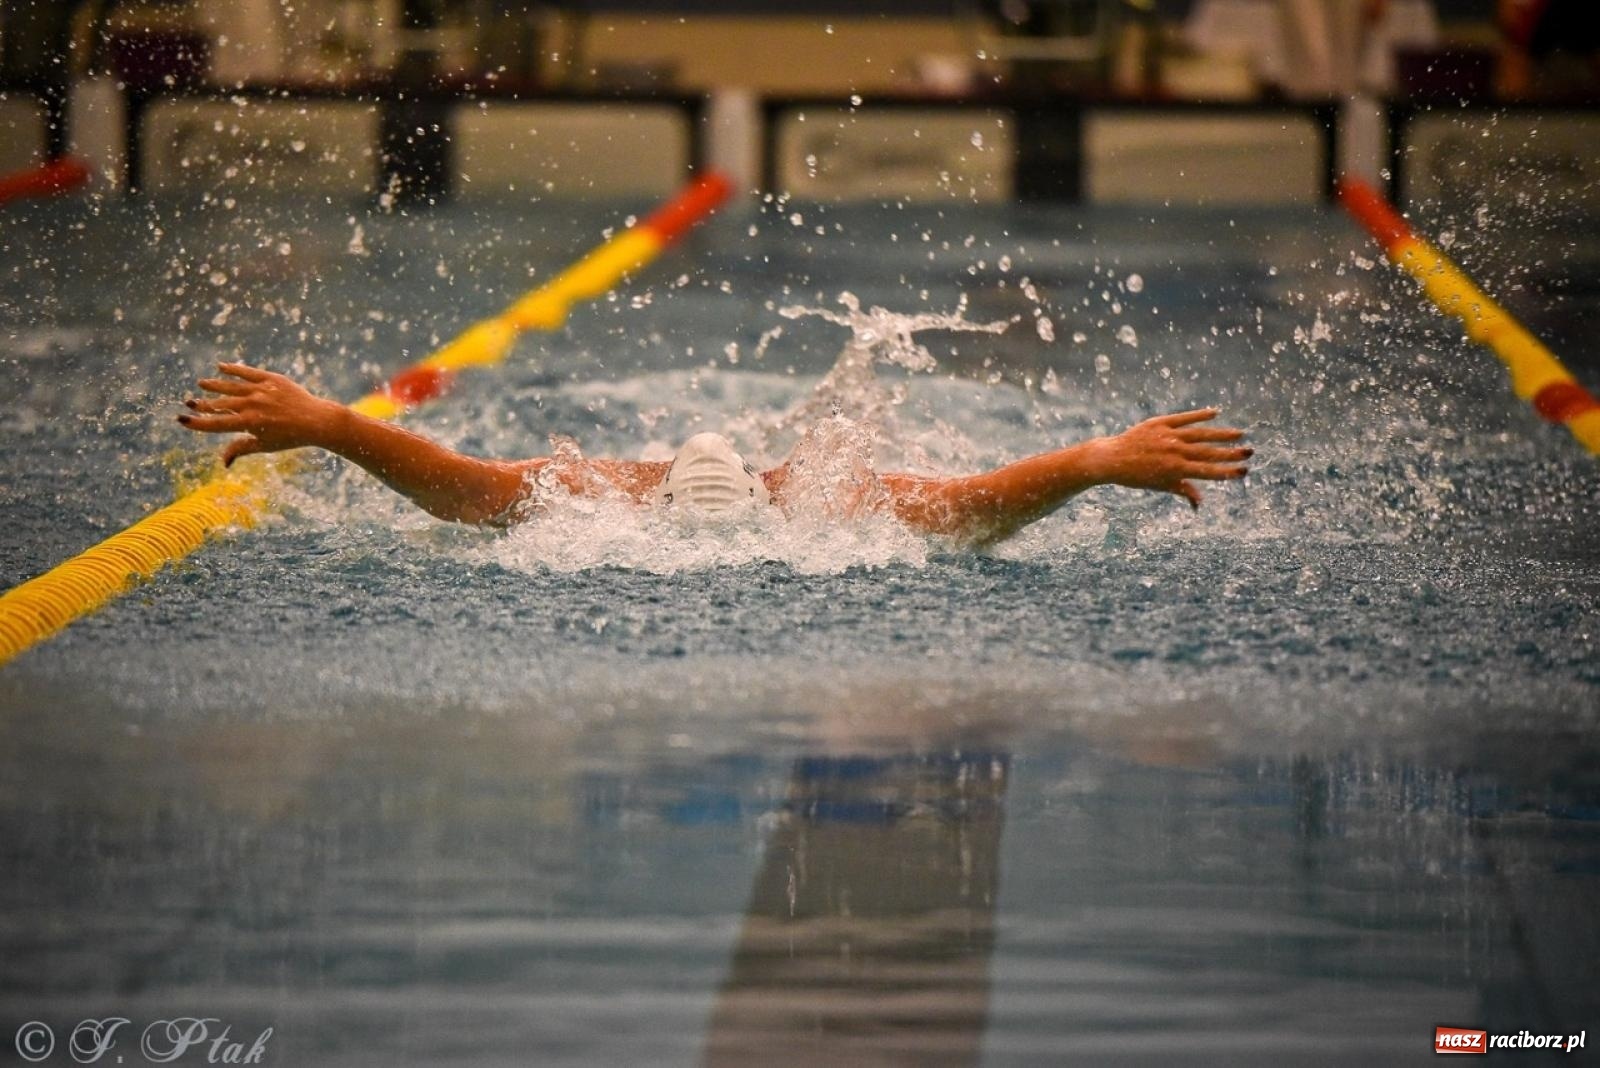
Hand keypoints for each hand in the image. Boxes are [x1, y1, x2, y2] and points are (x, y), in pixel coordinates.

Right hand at [178, 362, 342, 466]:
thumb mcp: (264, 446)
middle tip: (189, 402)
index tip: (182, 420)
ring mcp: (261, 390)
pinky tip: (221, 366)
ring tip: (201, 384)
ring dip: (214, 385)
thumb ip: (240, 449)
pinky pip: (248, 372)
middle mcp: (252, 405)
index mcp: (249, 423)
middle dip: (203, 404)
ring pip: (231, 386)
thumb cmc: (290, 437)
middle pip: (221, 403)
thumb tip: (222, 462)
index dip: (198, 423)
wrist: (316, 421)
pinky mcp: (271, 379)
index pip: (216, 423)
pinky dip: (234, 369)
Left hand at [1100, 408, 1250, 508]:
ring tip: (1240, 434)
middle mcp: (1175, 453)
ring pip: (1201, 434)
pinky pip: (1184, 418)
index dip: (1227, 471)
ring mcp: (1168, 436)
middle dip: (1231, 453)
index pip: (1208, 471)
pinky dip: (1200, 415)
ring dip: (1222, 434)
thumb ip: (1183, 491)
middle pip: (1209, 452)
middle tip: (1249, 452)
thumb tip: (1200, 504)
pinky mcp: (1160, 423)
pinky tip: (1216, 413)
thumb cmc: (1138, 476)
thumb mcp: (1161, 485)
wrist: (1112, 459)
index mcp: (1176, 470)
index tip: (1244, 471)